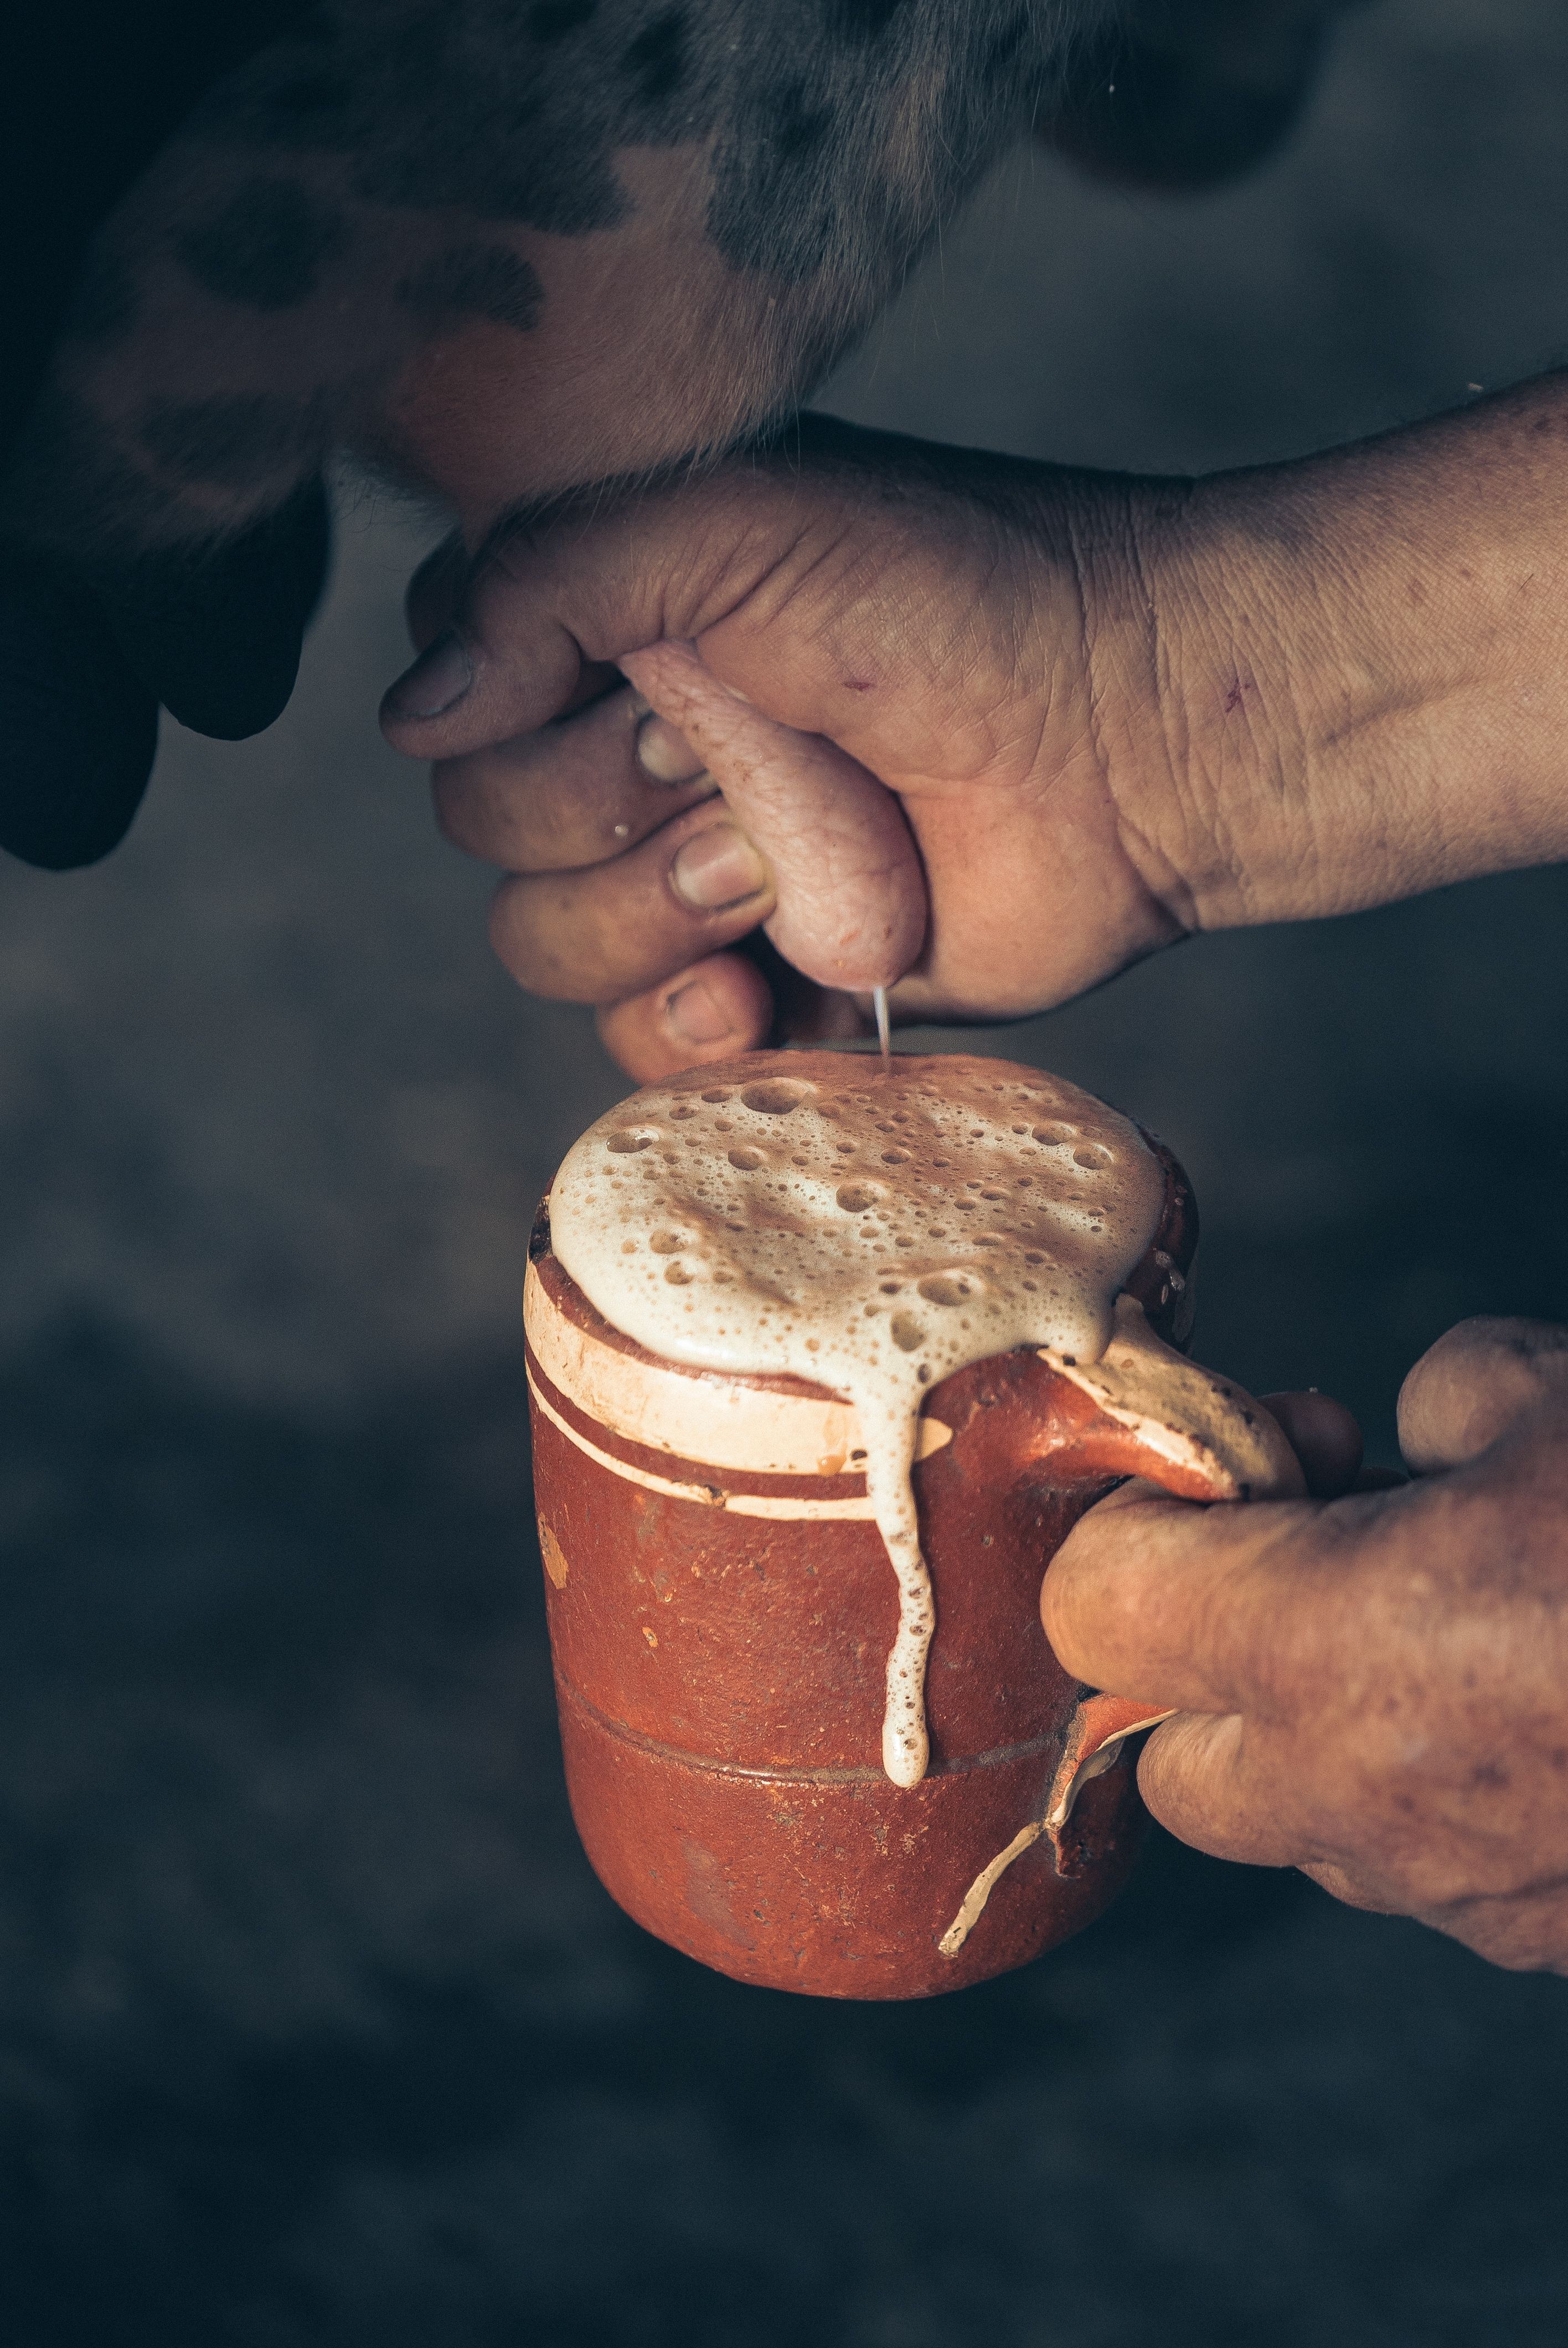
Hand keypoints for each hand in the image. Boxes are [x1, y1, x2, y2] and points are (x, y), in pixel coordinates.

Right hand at [382, 386, 1567, 1079]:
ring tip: (783, 871)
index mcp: (608, 626)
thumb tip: (409, 721)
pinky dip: (682, 1033)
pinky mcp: (765, 988)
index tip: (648, 682)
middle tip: (746, 766)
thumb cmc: (961, 600)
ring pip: (544, 943)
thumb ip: (547, 580)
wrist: (1134, 738)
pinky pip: (637, 1049)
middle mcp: (632, 750)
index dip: (521, 710)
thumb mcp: (742, 524)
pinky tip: (753, 992)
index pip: (444, 696)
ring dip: (655, 915)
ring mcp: (693, 877)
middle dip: (608, 810)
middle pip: (485, 832)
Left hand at [1042, 1318, 1567, 1972]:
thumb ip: (1449, 1397)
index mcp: (1332, 1645)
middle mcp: (1365, 1795)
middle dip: (1209, 1652)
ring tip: (1452, 1624)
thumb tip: (1420, 1427)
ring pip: (1300, 1823)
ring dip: (1325, 1724)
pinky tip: (1543, 1703)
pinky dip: (1438, 1789)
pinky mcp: (1547, 1942)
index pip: (1093, 1606)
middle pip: (1165, 1751)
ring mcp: (1458, 1890)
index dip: (1129, 1521)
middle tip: (1317, 1554)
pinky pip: (1427, 1868)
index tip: (1226, 1469)